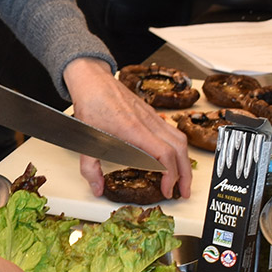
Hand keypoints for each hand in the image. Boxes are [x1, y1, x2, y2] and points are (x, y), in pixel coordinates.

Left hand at [61, 57, 191, 199]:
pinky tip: (173, 158)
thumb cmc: (91, 103)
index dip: (170, 175)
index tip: (166, 190)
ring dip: (185, 161)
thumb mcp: (86, 139)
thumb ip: (90, 168)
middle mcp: (148, 122)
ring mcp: (152, 117)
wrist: (92, 80)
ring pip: (180, 139)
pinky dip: (178, 148)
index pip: (164, 154)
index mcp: (134, 129)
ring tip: (182, 178)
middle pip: (180, 149)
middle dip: (185, 174)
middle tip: (183, 192)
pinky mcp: (151, 114)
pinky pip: (173, 131)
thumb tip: (97, 188)